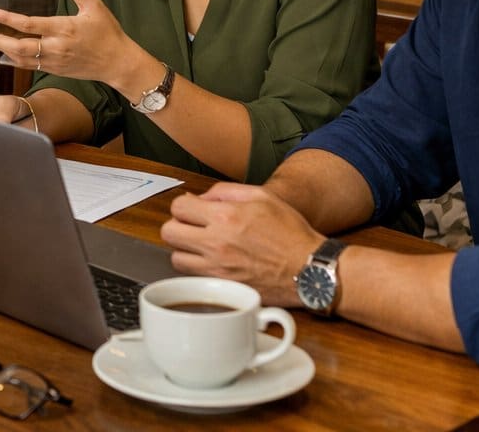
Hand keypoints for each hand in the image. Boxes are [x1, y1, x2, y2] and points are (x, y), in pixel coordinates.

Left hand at [0, 0, 138, 86]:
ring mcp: (55, 62)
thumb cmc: (108, 32)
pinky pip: (30, 66)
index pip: (28, 24)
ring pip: (21, 59)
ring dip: (1, 50)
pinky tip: (3, 54)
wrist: (118, 63)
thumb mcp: (95, 7)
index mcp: (64, 29)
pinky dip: (14, 60)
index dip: (6, 18)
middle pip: (18, 47)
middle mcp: (56, 48)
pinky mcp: (56, 70)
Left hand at [160, 183, 324, 305]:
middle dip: (178, 226)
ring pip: (176, 258)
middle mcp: (216, 243)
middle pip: (169, 233)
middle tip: (193, 227)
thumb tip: (200, 197)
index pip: (178, 207)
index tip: (194, 210)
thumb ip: (225, 191)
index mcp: (225, 217)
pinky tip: (212, 262)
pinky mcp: (224, 287)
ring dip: (185, 249)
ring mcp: (218, 268)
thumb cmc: (290, 232)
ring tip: (202, 246)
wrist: (310, 270)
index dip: (184, 206)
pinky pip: (193, 277)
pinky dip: (197, 269)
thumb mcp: (262, 196)